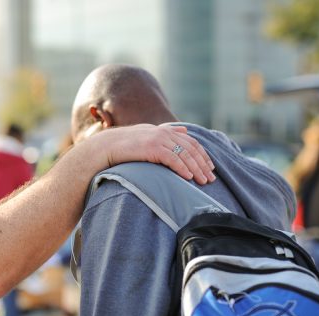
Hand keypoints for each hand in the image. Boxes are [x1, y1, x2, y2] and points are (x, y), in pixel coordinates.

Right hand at [93, 124, 214, 183]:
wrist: (107, 146)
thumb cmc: (127, 145)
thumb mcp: (149, 135)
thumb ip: (167, 133)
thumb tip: (185, 131)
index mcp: (166, 130)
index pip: (191, 142)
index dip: (203, 155)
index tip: (210, 168)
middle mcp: (165, 133)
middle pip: (192, 149)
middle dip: (203, 164)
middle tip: (211, 178)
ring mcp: (159, 139)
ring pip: (185, 155)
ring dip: (196, 169)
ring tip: (203, 182)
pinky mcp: (153, 148)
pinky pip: (173, 159)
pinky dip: (183, 168)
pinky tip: (189, 178)